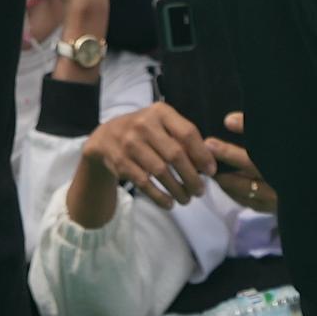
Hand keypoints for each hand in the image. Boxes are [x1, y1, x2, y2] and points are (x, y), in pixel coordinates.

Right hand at [87, 102, 219, 207]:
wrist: (106, 137)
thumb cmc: (143, 131)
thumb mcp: (161, 124)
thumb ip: (182, 137)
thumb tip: (208, 161)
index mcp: (160, 112)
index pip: (187, 133)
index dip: (202, 154)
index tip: (211, 172)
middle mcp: (144, 125)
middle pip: (175, 155)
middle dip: (192, 177)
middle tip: (200, 191)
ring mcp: (130, 143)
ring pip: (161, 172)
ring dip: (178, 190)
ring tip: (187, 199)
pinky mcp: (120, 162)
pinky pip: (145, 184)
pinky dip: (160, 197)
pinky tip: (169, 203)